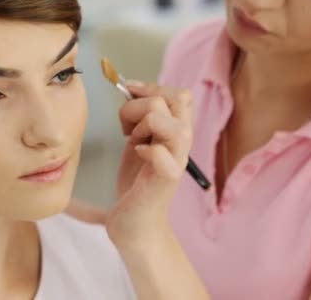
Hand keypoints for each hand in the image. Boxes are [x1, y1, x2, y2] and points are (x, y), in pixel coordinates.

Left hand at [106, 82, 192, 246]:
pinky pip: (160, 152)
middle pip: (175, 100)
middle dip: (140, 104)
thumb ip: (142, 117)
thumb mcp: (139, 140)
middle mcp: (182, 144)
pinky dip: (144, 149)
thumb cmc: (137, 182)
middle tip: (127, 126)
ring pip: (170, 122)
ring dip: (142, 125)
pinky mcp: (166, 180)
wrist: (136, 225)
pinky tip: (137, 155)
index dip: (152, 88)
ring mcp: (177, 161)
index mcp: (177, 131)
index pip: (179, 94)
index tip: (129, 97)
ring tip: (133, 141)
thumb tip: (132, 87)